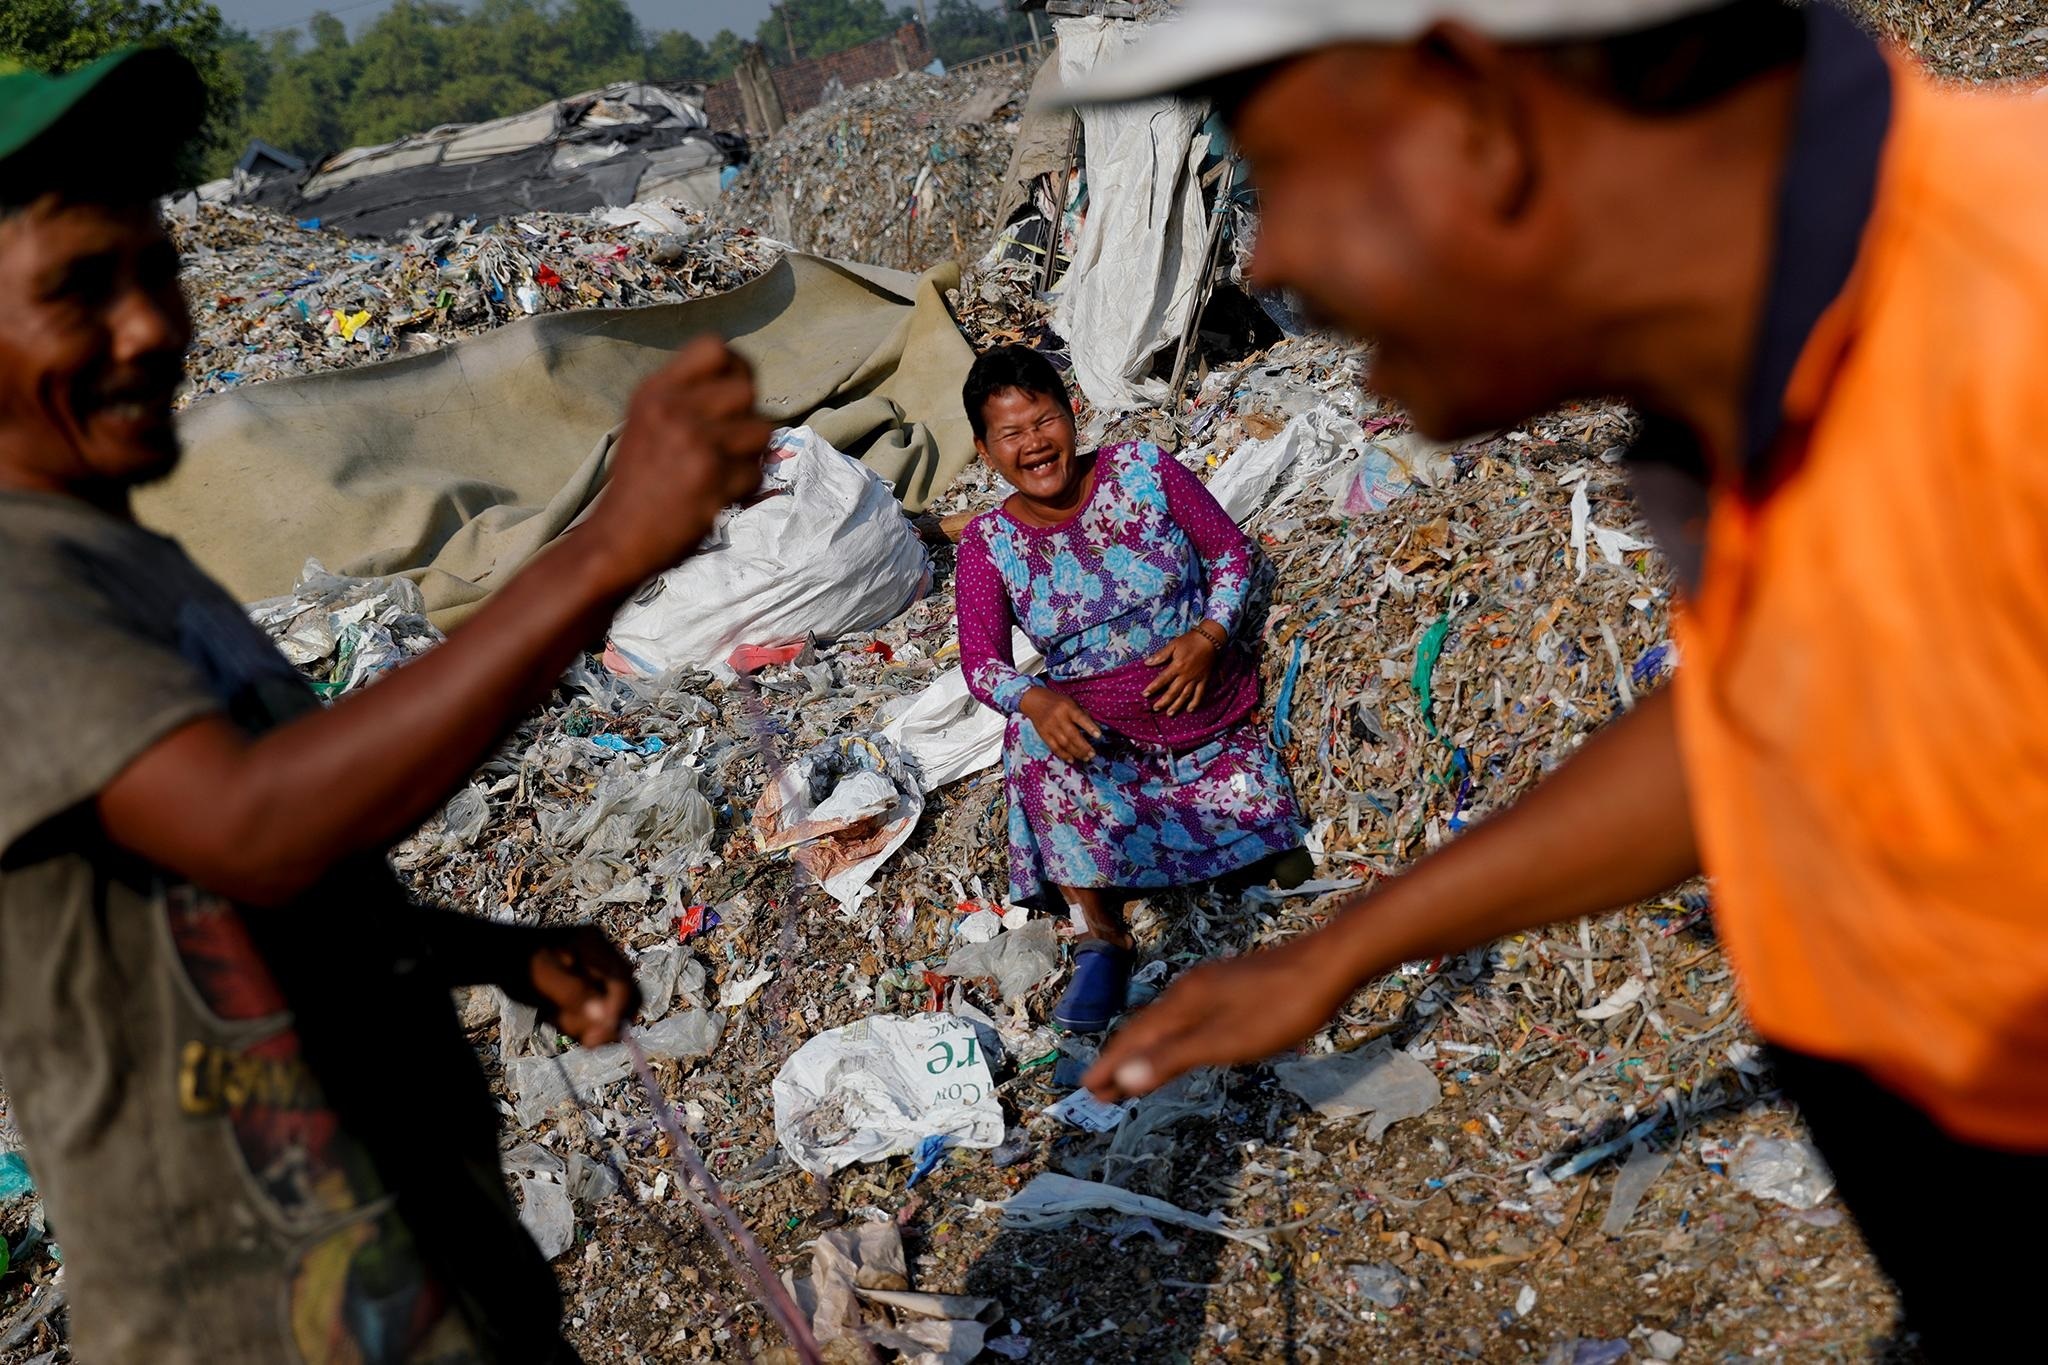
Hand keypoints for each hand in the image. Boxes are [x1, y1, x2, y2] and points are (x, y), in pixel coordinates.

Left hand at [525, 926, 641, 1047]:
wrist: (498, 957)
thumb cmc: (519, 965)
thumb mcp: (543, 979)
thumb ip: (575, 995)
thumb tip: (605, 1018)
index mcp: (594, 946)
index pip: (623, 985)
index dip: (616, 1014)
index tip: (596, 1038)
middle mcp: (603, 957)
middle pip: (627, 998)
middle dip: (607, 1023)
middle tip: (586, 1041)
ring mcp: (598, 971)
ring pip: (612, 1009)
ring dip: (587, 1023)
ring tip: (555, 1018)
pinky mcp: (590, 985)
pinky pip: (597, 1012)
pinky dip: (579, 1021)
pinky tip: (556, 1015)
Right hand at [587, 335, 775, 589]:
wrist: (618, 536)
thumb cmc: (639, 479)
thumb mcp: (648, 419)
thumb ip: (686, 396)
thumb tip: (743, 377)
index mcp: (655, 390)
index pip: (714, 347)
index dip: (736, 367)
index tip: (732, 394)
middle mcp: (674, 409)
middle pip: (747, 388)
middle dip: (749, 415)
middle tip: (733, 439)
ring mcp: (695, 442)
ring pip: (762, 430)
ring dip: (751, 453)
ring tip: (724, 467)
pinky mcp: (713, 478)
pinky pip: (755, 471)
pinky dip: (744, 486)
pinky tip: (718, 493)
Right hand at [1018, 686, 1103, 763]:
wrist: (1034, 701)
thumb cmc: (1056, 702)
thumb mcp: (1071, 702)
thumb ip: (1082, 713)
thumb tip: (1094, 727)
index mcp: (1067, 707)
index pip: (1080, 718)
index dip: (1090, 727)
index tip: (1098, 736)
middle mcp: (1058, 718)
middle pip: (1072, 735)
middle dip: (1084, 746)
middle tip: (1093, 754)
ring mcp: (1050, 727)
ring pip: (1064, 744)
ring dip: (1076, 753)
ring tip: (1086, 758)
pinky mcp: (1043, 735)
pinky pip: (1054, 747)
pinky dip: (1063, 755)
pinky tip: (1072, 759)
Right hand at [1084, 931, 1355, 1100]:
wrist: (1329, 963)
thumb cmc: (1281, 1007)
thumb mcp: (1227, 1040)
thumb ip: (1176, 1057)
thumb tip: (1125, 1077)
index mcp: (1183, 1003)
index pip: (1134, 1038)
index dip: (1110, 1066)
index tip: (1089, 1091)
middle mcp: (1189, 989)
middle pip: (1145, 1028)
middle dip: (1122, 1059)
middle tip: (1102, 1090)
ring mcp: (1211, 984)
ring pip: (1166, 1021)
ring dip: (1145, 1048)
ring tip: (1133, 1071)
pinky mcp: (1231, 986)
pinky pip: (1186, 1015)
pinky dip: (1170, 1036)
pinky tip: (1183, 1041)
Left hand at [1142, 628, 1220, 714]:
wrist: (1209, 639)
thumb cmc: (1189, 641)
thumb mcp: (1173, 645)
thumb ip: (1161, 655)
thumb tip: (1147, 663)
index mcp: (1177, 666)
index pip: (1163, 679)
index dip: (1153, 688)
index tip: (1145, 694)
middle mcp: (1186, 675)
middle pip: (1173, 691)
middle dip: (1164, 701)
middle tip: (1155, 708)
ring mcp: (1196, 679)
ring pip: (1185, 695)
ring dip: (1177, 705)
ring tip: (1169, 713)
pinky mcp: (1204, 680)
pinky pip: (1200, 694)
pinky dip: (1195, 703)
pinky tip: (1189, 710)